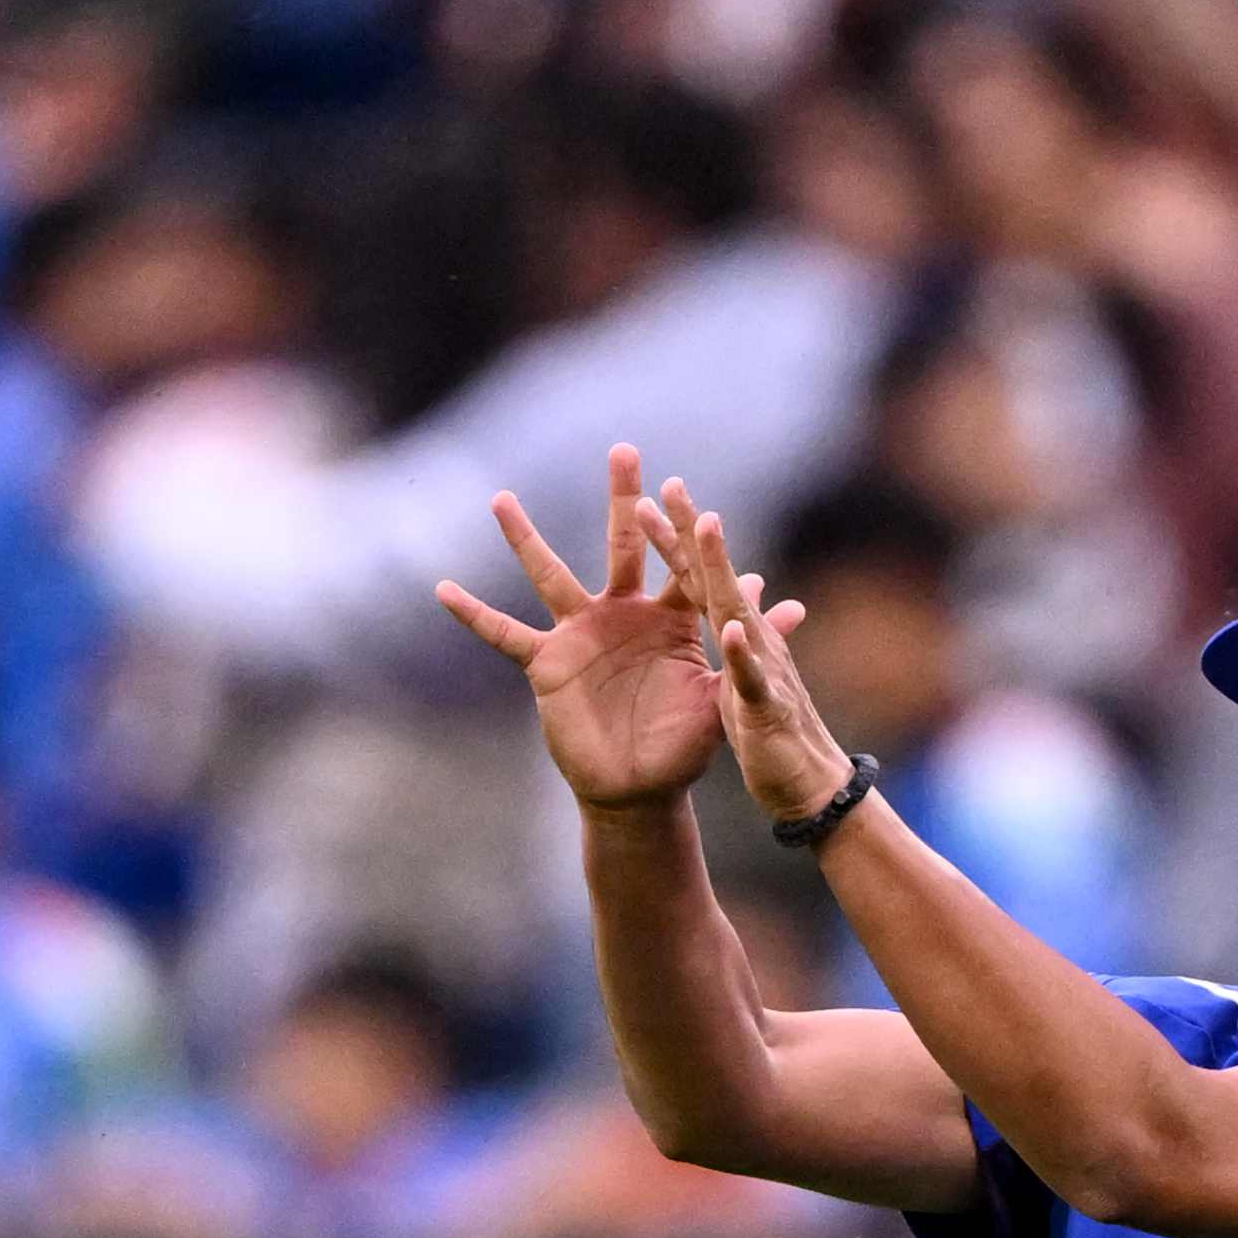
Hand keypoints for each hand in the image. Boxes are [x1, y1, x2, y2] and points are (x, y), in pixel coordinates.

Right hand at [436, 444, 734, 809]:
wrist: (641, 789)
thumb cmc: (682, 745)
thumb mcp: (723, 694)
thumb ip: (751, 645)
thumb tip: (796, 605)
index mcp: (668, 619)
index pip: (678, 564)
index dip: (682, 529)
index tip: (683, 483)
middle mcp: (622, 614)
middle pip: (622, 545)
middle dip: (624, 498)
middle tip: (626, 448)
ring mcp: (581, 633)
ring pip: (549, 575)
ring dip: (524, 538)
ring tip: (500, 499)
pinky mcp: (548, 663)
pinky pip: (504, 635)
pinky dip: (474, 615)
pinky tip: (441, 589)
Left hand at [640, 480, 870, 829]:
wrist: (808, 784)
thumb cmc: (775, 730)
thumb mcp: (750, 673)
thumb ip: (743, 632)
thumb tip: (749, 589)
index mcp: (733, 633)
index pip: (700, 577)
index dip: (680, 537)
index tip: (656, 494)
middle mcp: (748, 638)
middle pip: (713, 577)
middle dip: (692, 531)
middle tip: (670, 484)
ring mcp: (760, 666)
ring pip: (735, 609)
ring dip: (722, 568)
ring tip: (708, 527)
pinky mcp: (763, 705)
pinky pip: (751, 676)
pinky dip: (743, 652)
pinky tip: (733, 628)